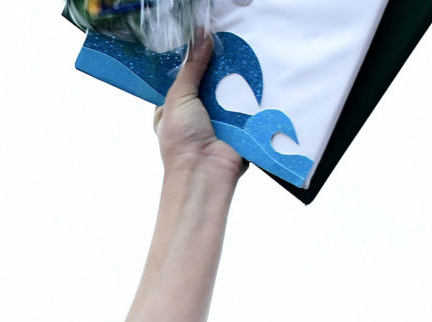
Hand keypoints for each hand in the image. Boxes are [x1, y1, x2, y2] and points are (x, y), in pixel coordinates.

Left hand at [156, 30, 246, 181]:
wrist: (206, 173)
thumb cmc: (182, 141)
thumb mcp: (178, 97)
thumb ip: (190, 68)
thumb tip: (201, 38)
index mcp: (175, 105)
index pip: (185, 74)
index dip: (194, 57)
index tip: (205, 37)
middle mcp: (197, 110)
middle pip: (210, 78)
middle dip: (218, 63)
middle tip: (228, 40)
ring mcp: (220, 116)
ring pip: (230, 87)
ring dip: (235, 75)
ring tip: (243, 50)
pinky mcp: (240, 123)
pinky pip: (247, 101)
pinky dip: (251, 90)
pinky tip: (256, 72)